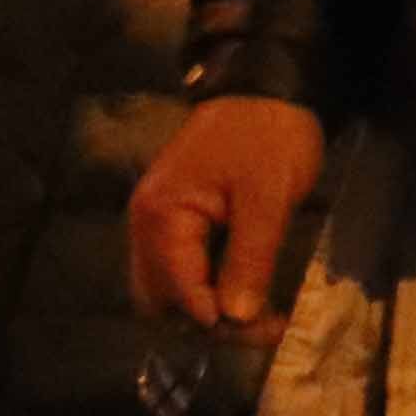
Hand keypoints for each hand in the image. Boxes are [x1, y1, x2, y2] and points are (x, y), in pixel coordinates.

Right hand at [127, 97, 323, 330]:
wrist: (270, 83)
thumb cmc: (270, 134)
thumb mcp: (269, 196)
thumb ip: (250, 258)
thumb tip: (234, 319)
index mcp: (161, 217)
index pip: (177, 290)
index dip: (216, 318)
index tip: (263, 333)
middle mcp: (145, 223)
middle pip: (159, 297)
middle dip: (205, 320)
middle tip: (259, 328)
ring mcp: (156, 219)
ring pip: (165, 284)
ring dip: (204, 304)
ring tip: (256, 315)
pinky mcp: (175, 215)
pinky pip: (178, 263)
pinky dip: (204, 282)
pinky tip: (240, 288)